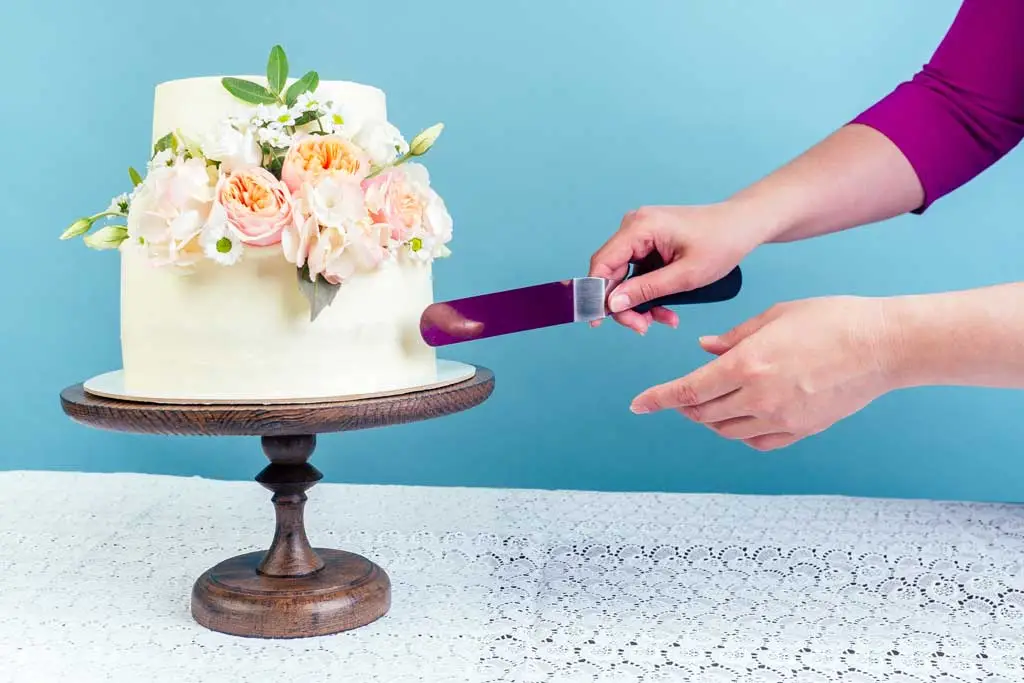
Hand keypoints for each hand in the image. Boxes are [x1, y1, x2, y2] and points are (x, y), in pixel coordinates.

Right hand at [588, 202, 770, 333]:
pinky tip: (665, 309)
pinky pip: (638, 272)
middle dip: (625, 304)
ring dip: (640, 302)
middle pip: (611, 272)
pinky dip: (649, 293)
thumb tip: (611, 304)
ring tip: (663, 320)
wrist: (743, 226)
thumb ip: (646, 290)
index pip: (603, 263)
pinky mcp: (649, 242)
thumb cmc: (722, 243)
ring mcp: (641, 233)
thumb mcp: (685, 276)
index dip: (597, 294)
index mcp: (640, 227)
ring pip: (625, 276)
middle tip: (642, 327)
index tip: (599, 321)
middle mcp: (634, 226)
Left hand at [629, 296, 900, 449]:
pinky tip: (742, 415)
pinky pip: (757, 441)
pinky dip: (741, 431)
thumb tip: (704, 350)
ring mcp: (782, 419)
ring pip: (727, 430)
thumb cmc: (832, 320)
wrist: (884, 346)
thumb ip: (733, 338)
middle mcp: (760, 397)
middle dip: (683, 406)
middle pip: (703, 413)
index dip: (657, 399)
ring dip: (710, 418)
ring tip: (711, 401)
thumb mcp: (774, 317)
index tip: (638, 405)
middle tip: (677, 396)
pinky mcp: (802, 430)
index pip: (687, 391)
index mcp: (747, 365)